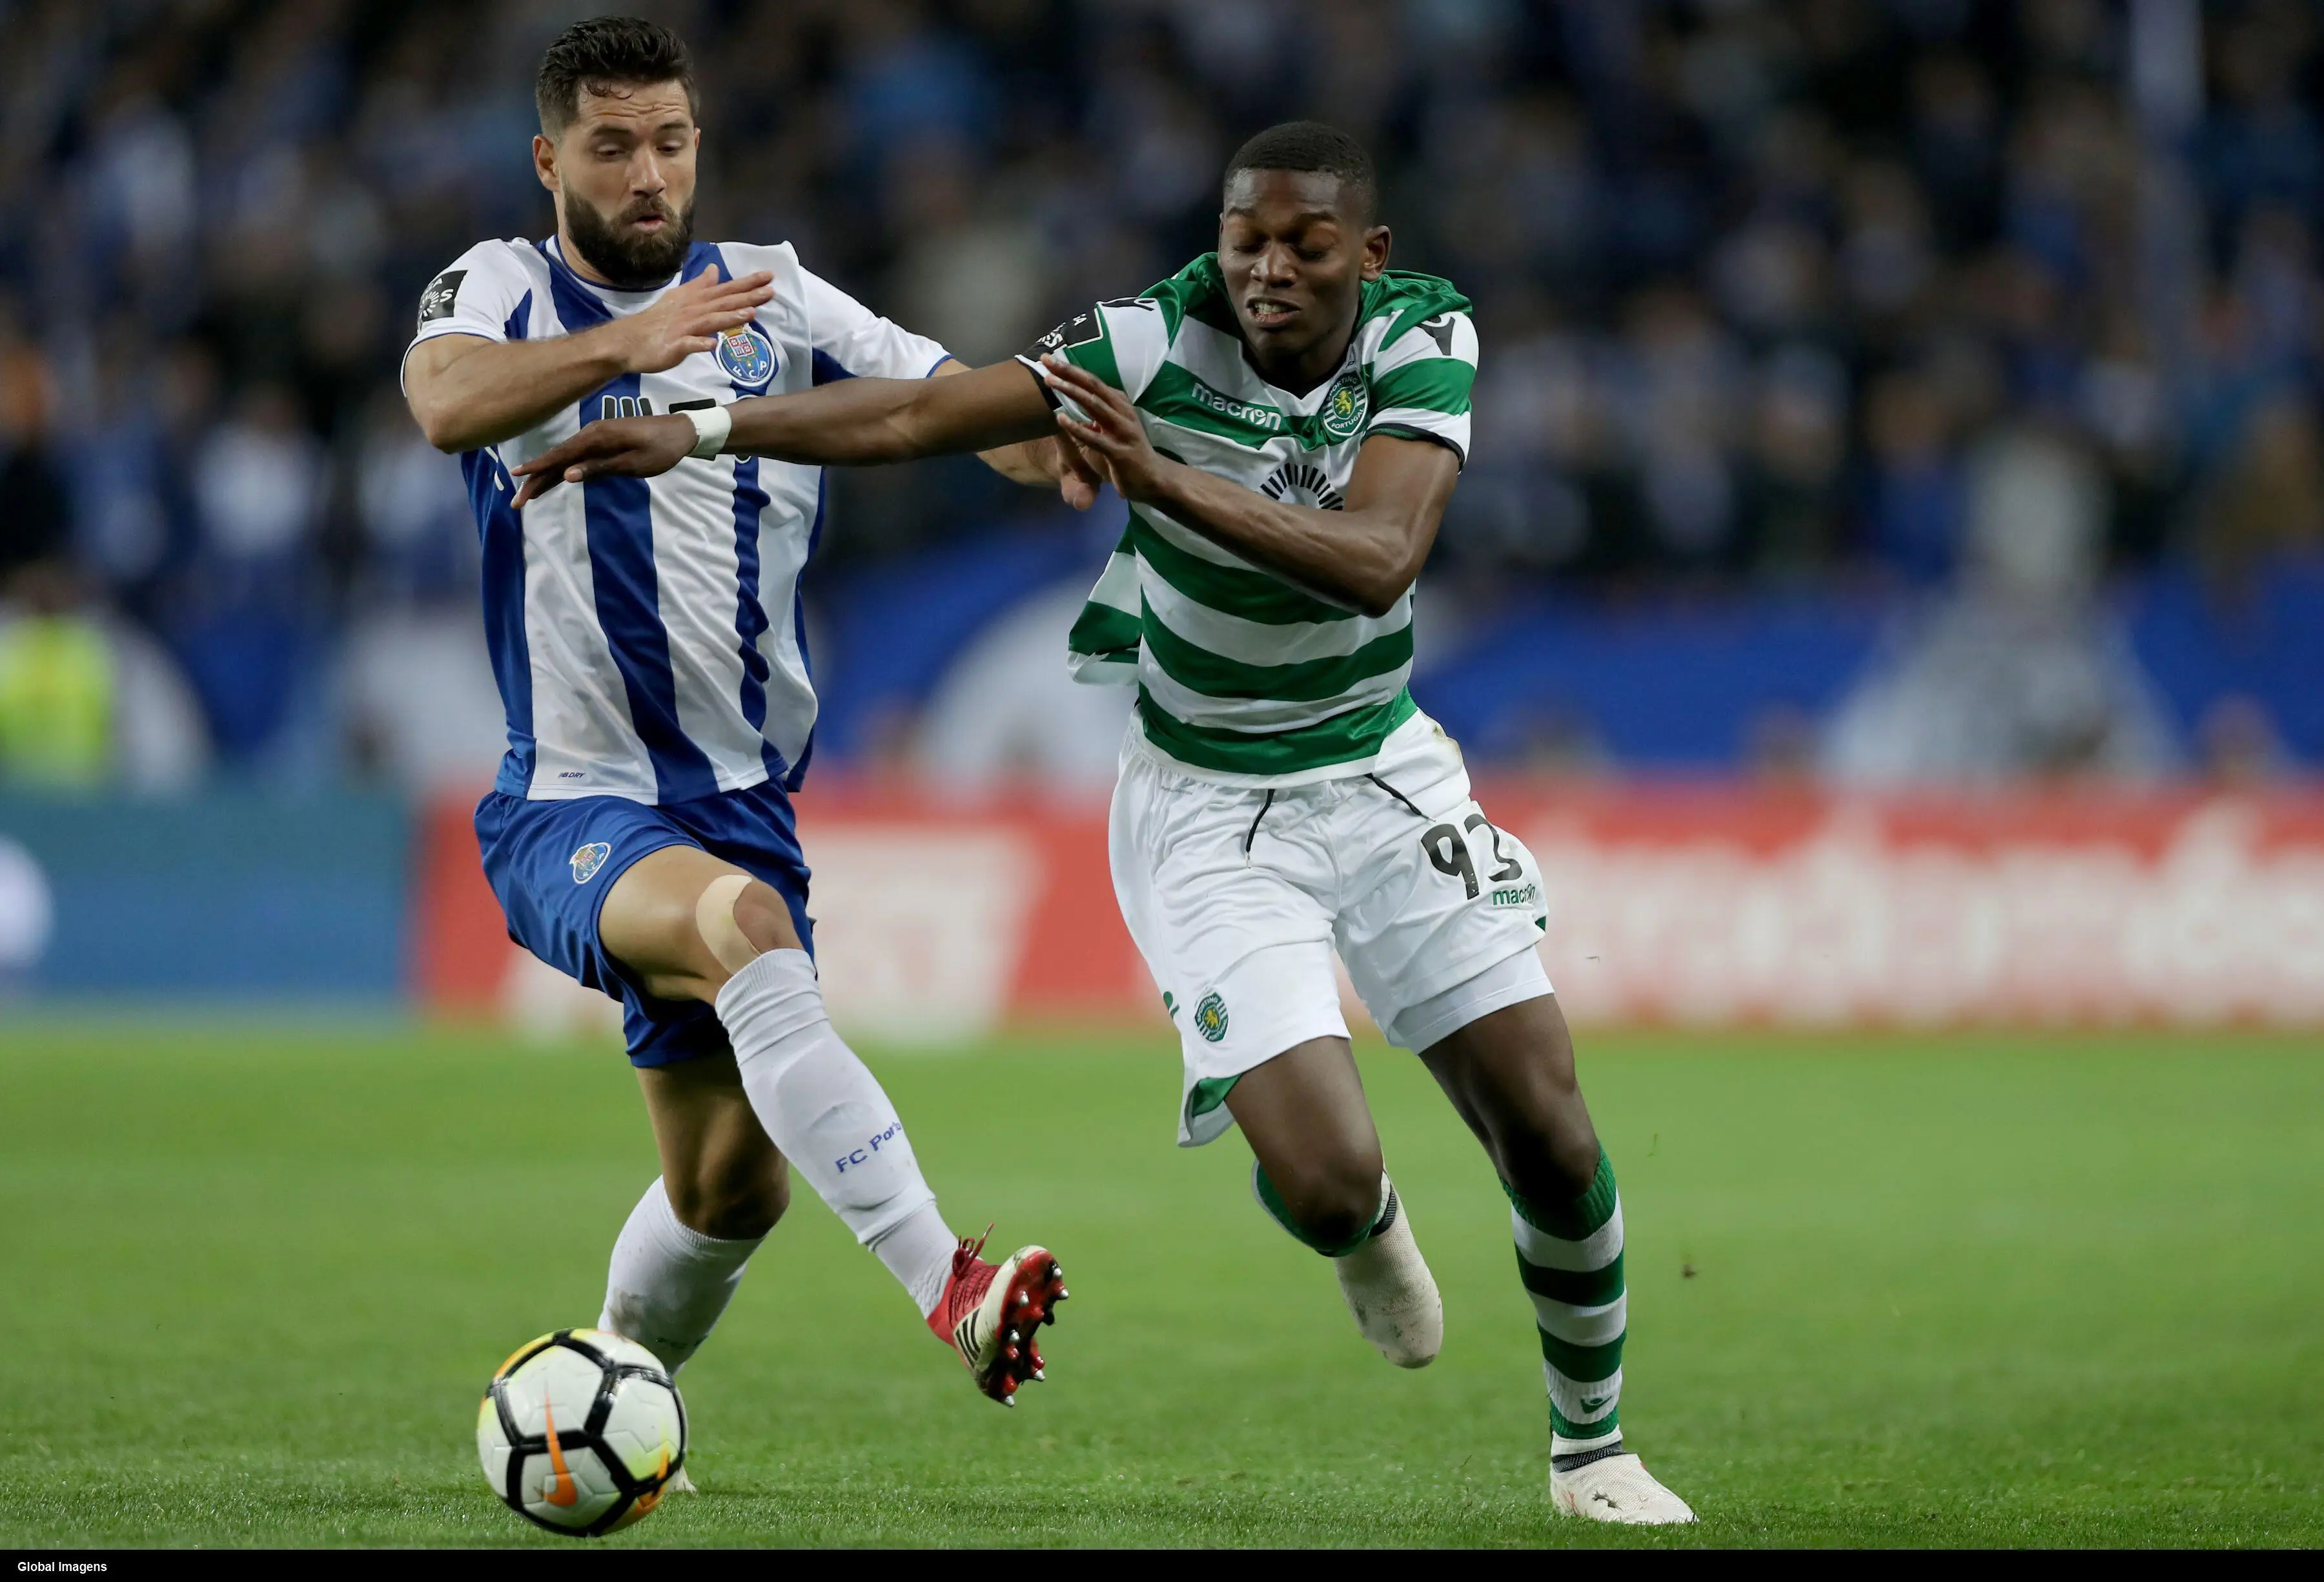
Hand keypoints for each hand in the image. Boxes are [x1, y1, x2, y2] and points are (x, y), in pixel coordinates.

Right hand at [511, 414, 695, 505]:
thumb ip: (599, 468)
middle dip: (535, 479)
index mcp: (596, 438)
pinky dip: (561, 468)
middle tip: (517, 502)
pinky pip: (576, 455)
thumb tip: (566, 476)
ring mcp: (596, 436)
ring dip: (545, 475)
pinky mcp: (603, 441)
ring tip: (528, 493)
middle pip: (557, 459)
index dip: (536, 469)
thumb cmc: (661, 449)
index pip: (559, 456)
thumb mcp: (633, 463)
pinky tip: (552, 477)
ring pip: (564, 458)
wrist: (681, 431)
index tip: (515, 478)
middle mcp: (591, 434)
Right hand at [613, 267, 774, 373]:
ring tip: (750, 315)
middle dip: (746, 296)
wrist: (628, 341)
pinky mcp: (673, 346)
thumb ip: (700, 286)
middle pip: (722, 302)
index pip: (724, 290)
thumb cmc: (658, 322)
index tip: (769, 276)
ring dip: (729, 317)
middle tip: (770, 291)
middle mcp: (691, 310)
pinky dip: (699, 343)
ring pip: (708, 321)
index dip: (746, 284)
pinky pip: (687, 345)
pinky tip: (712, 344)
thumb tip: (715, 270)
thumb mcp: (680, 299)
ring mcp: (682, 328)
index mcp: (694, 300)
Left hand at [1044, 358, 1168, 502]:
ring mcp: (1122, 431)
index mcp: (1120, 404)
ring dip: (1071, 391)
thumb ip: (1099, 413)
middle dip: (1069, 372)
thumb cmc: (1131, 451)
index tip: (1049, 360)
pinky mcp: (1119, 452)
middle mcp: (1122, 412)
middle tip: (1046, 360)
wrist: (1155, 478)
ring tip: (1050, 381)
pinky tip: (1060, 419)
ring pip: (1095, 405)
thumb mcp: (1114, 426)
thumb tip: (1080, 399)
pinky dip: (1077, 428)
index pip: (1094, 382)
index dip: (1072, 369)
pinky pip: (1095, 438)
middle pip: (1094, 386)